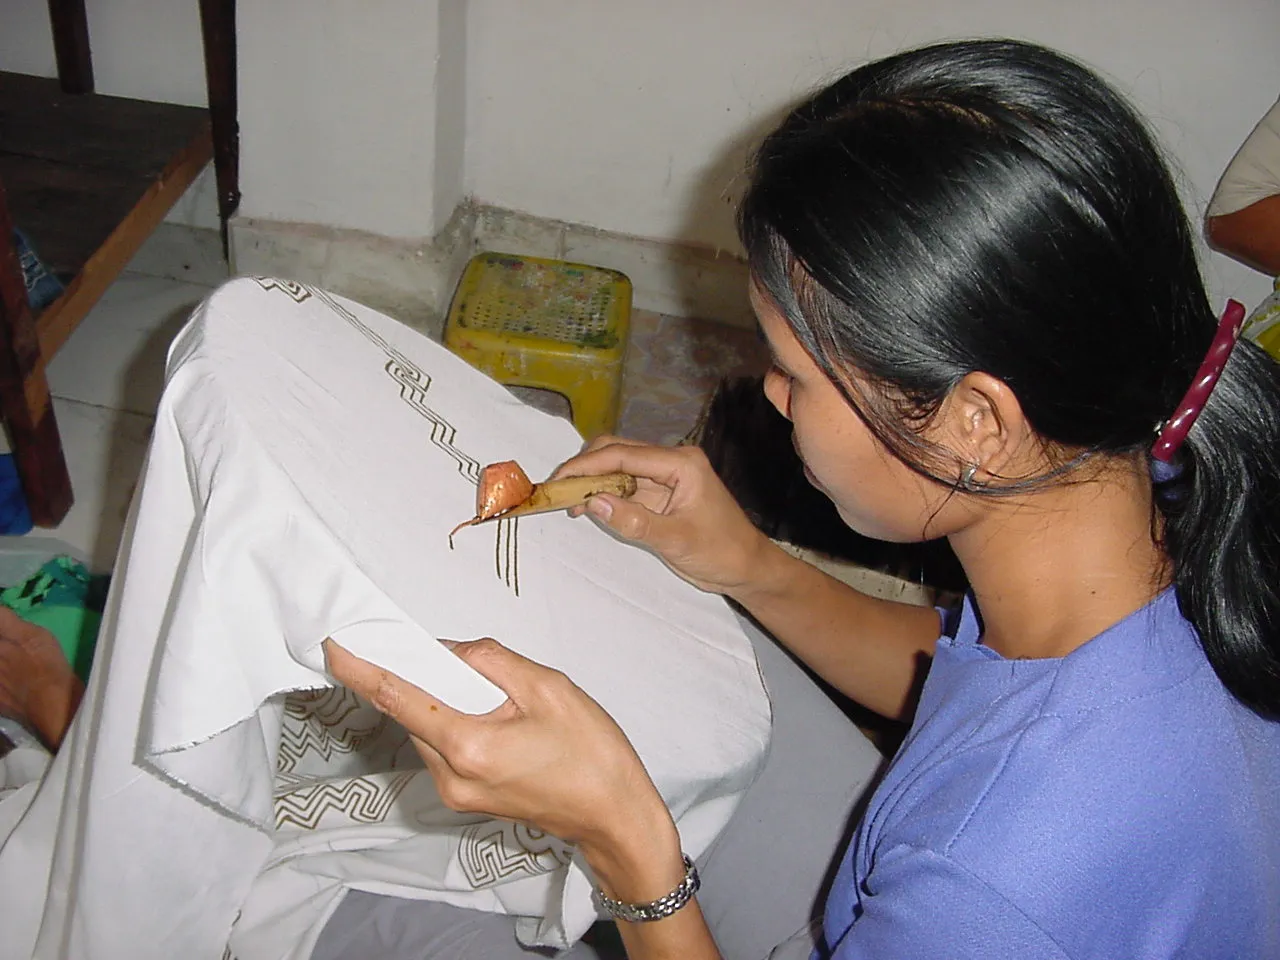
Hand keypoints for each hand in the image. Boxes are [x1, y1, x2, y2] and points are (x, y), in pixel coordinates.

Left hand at [322, 636, 676, 861]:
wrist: (613, 816)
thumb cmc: (592, 754)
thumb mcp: (548, 688)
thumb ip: (490, 662)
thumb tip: (449, 650)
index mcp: (469, 745)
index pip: (398, 698)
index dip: (361, 669)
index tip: (333, 646)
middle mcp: (451, 776)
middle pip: (411, 713)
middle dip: (419, 676)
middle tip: (443, 651)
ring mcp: (456, 793)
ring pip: (426, 730)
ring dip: (439, 701)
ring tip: (492, 690)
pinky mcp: (466, 798)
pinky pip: (443, 747)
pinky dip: (452, 722)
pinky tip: (490, 713)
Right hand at [553, 438, 775, 595]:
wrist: (746, 567)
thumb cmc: (722, 551)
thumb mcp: (677, 540)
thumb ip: (635, 521)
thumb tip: (593, 503)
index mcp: (681, 463)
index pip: (624, 454)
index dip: (587, 465)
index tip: (559, 480)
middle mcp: (671, 462)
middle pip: (617, 451)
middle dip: (584, 468)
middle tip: (556, 491)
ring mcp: (664, 477)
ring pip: (617, 466)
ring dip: (591, 480)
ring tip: (565, 501)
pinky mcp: (659, 493)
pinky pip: (624, 485)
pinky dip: (602, 493)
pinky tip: (586, 508)